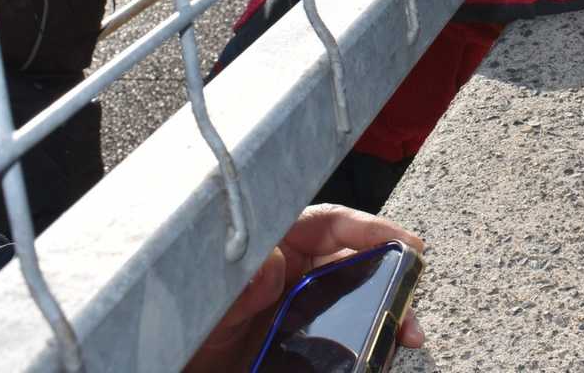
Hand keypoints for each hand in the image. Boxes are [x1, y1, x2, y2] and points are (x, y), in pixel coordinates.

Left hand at [183, 205, 425, 372]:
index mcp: (273, 246)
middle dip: (391, 278)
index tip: (404, 244)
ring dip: (384, 313)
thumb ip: (236, 282)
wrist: (173, 368)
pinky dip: (365, 341)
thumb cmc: (179, 331)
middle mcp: (292, 273)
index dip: (372, 230)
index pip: (331, 224)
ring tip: (405, 335)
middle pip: (355, 263)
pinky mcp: (302, 341)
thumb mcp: (206, 301)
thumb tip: (271, 266)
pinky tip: (379, 351)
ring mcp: (300, 308)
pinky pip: (342, 335)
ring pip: (355, 300)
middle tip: (410, 305)